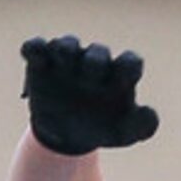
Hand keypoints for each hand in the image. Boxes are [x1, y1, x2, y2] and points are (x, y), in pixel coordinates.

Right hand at [19, 36, 159, 156]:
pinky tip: (31, 53)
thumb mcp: (124, 133)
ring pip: (67, 45)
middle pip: (98, 53)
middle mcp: (94, 63)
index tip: (123, 82)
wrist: (66, 135)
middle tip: (91, 77)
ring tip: (64, 58)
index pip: (129, 63)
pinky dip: (33, 47)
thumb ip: (142, 125)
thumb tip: (149, 116)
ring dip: (66, 49)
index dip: (129, 67)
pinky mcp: (42, 64)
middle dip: (95, 61)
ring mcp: (67, 62)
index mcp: (117, 76)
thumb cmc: (101, 127)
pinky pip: (36, 48)